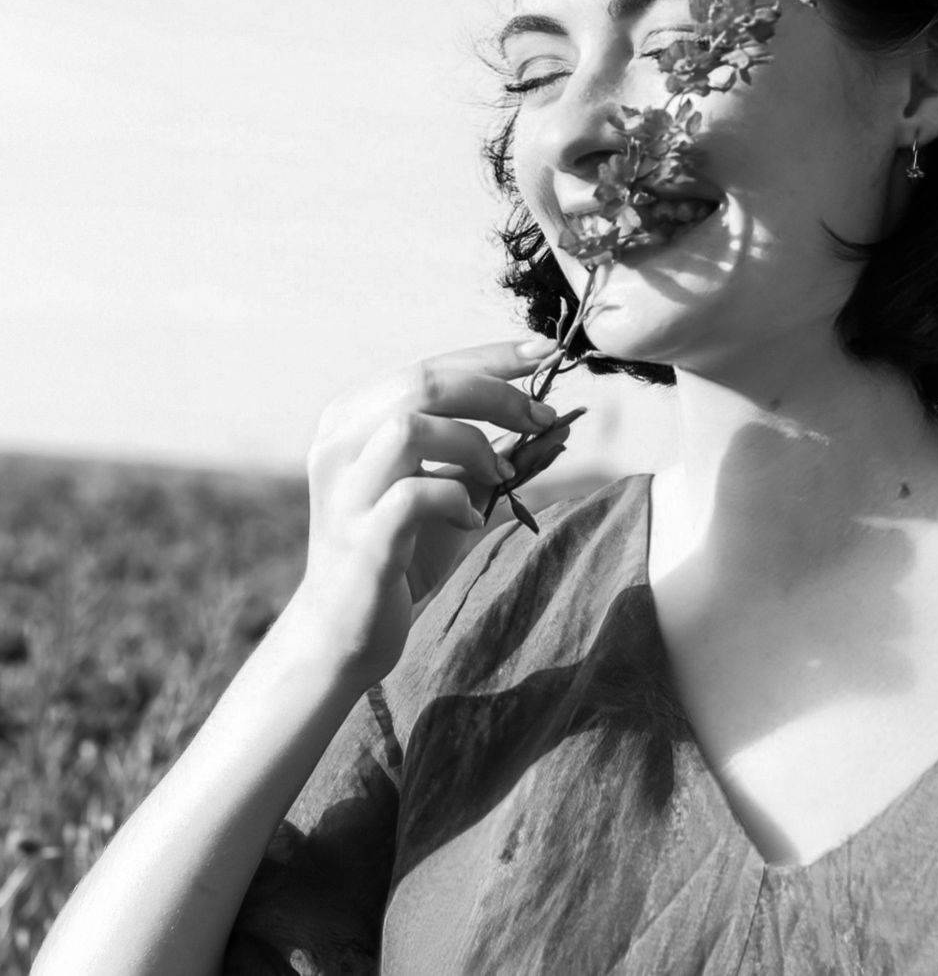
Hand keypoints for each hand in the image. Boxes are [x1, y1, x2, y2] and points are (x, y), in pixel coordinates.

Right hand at [290, 337, 569, 685]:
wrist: (344, 631)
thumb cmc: (401, 552)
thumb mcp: (448, 489)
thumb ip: (485, 451)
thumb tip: (552, 420)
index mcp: (354, 418)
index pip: (428, 367)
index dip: (492, 356)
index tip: (546, 351)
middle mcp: (339, 443)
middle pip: (422, 384)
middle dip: (495, 393)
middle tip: (541, 418)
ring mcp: (344, 491)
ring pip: (408, 427)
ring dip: (472, 443)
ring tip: (499, 477)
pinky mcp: (359, 539)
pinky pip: (411, 496)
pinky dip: (455, 499)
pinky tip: (470, 520)